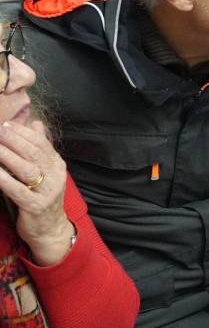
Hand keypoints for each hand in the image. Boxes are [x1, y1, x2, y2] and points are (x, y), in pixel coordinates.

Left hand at [0, 121, 73, 265]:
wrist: (51, 229)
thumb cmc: (43, 198)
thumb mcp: (45, 171)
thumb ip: (41, 148)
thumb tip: (35, 123)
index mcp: (57, 165)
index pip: (42, 143)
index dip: (24, 133)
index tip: (7, 124)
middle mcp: (55, 176)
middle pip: (34, 153)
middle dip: (15, 140)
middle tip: (0, 131)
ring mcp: (47, 191)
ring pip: (27, 169)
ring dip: (9, 157)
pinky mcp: (36, 206)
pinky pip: (18, 190)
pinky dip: (5, 180)